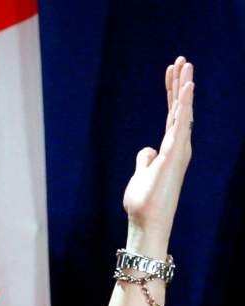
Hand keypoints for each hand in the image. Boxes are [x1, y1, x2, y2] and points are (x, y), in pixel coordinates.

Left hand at [121, 57, 193, 256]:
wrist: (147, 221)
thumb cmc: (144, 202)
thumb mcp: (141, 174)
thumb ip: (145, 159)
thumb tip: (147, 149)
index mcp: (169, 148)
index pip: (172, 114)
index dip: (172, 92)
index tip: (171, 71)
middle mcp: (178, 146)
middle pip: (179, 108)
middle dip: (180, 83)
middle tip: (182, 60)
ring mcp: (178, 149)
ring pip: (182, 111)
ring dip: (184, 87)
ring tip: (186, 64)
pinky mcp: (174, 153)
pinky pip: (180, 123)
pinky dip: (184, 103)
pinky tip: (187, 86)